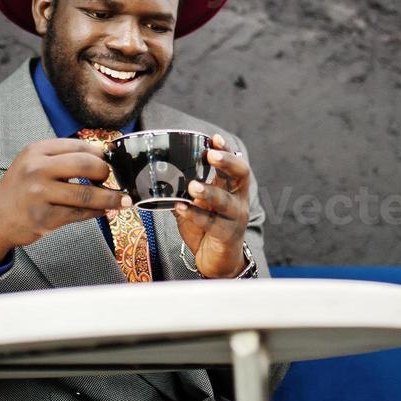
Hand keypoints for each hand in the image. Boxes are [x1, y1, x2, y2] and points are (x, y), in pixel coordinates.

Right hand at [0, 138, 128, 264]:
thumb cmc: (20, 190)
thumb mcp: (33, 164)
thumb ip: (63, 158)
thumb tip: (104, 156)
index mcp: (36, 151)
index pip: (79, 145)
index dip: (101, 153)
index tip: (113, 160)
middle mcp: (37, 169)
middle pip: (87, 165)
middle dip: (106, 172)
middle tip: (112, 179)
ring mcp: (40, 194)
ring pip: (88, 194)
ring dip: (110, 198)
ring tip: (123, 200)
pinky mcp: (44, 218)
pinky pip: (80, 214)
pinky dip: (97, 212)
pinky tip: (105, 211)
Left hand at [173, 133, 249, 277]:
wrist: (218, 262)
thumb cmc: (207, 230)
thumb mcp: (197, 205)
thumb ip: (185, 191)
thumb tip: (159, 174)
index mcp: (231, 188)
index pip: (234, 164)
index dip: (226, 150)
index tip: (214, 138)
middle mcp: (238, 200)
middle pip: (241, 175)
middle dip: (227, 162)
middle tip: (211, 155)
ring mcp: (235, 218)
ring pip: (226, 201)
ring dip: (209, 191)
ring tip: (193, 186)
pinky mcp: (226, 235)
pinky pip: (211, 223)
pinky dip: (194, 214)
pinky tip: (180, 207)